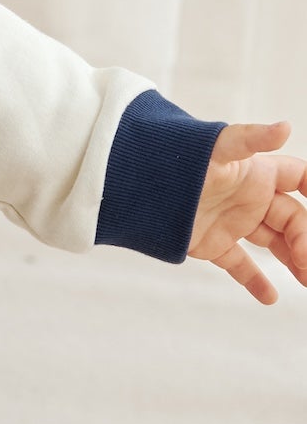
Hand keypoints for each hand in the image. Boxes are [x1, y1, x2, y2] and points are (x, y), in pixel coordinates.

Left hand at [187, 121, 306, 303]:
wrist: (134, 182)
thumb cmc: (178, 157)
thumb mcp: (217, 148)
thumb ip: (251, 138)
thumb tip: (285, 126)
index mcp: (257, 172)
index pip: (297, 178)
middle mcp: (249, 197)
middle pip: (293, 218)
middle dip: (306, 240)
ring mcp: (232, 221)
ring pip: (274, 243)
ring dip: (293, 261)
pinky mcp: (212, 244)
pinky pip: (240, 265)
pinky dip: (254, 281)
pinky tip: (269, 297)